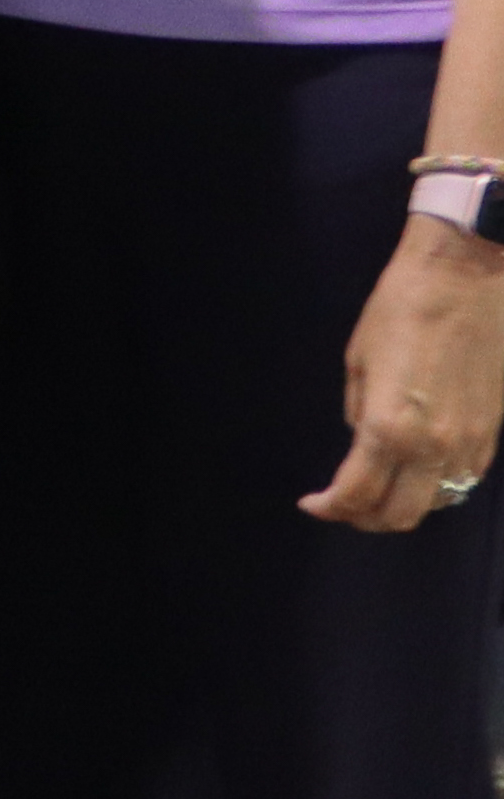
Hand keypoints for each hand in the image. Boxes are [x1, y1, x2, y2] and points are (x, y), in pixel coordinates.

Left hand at [305, 216, 503, 529]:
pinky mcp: (493, 434)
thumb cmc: (402, 308)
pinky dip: (436, 486)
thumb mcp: (359, 359)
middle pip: (401, 514)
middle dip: (366, 519)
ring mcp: (469, 445)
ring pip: (438, 502)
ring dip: (404, 504)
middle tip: (343, 506)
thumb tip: (363, 441)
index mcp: (389, 428)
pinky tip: (415, 470)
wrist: (470, 279)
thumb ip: (360, 411)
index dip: (330, 508)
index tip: (312, 503)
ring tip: (378, 488)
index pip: (357, 494)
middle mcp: (433, 447)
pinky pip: (463, 479)